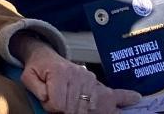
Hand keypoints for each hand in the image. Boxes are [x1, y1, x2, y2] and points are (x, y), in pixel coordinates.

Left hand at [19, 40, 140, 113]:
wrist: (46, 55)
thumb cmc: (38, 68)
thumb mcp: (28, 77)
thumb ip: (38, 91)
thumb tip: (51, 102)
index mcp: (60, 73)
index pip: (58, 104)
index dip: (50, 107)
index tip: (47, 101)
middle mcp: (78, 76)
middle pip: (73, 109)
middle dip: (65, 110)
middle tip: (59, 102)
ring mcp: (90, 80)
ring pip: (90, 108)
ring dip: (82, 110)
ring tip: (77, 105)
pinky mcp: (97, 84)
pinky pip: (114, 95)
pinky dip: (124, 99)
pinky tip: (135, 99)